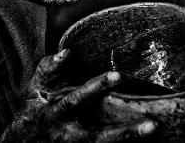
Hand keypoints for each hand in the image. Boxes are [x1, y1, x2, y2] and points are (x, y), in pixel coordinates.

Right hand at [0, 50, 157, 142]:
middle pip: (99, 135)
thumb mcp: (34, 88)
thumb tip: (68, 51)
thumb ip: (50, 68)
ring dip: (129, 140)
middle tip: (152, 123)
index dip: (96, 88)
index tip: (118, 75)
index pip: (77, 100)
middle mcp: (68, 135)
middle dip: (124, 132)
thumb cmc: (31, 111)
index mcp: (55, 114)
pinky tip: (146, 140)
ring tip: (154, 129)